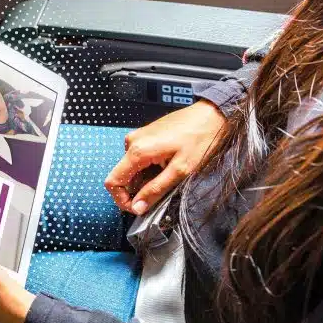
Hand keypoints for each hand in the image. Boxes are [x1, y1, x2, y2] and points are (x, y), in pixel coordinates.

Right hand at [104, 100, 225, 214]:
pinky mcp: (144, 135)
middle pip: (122, 176)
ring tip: (167, 177)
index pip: (113, 181)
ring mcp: (137, 137)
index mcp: (137, 151)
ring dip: (144, 179)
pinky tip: (166, 167)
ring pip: (131, 168)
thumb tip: (138, 207)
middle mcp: (132, 142)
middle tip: (160, 194)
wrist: (209, 115)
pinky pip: (137, 159)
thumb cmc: (199, 139)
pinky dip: (147, 169)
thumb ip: (155, 190)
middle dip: (137, 190)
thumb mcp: (180, 171)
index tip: (138, 207)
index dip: (122, 199)